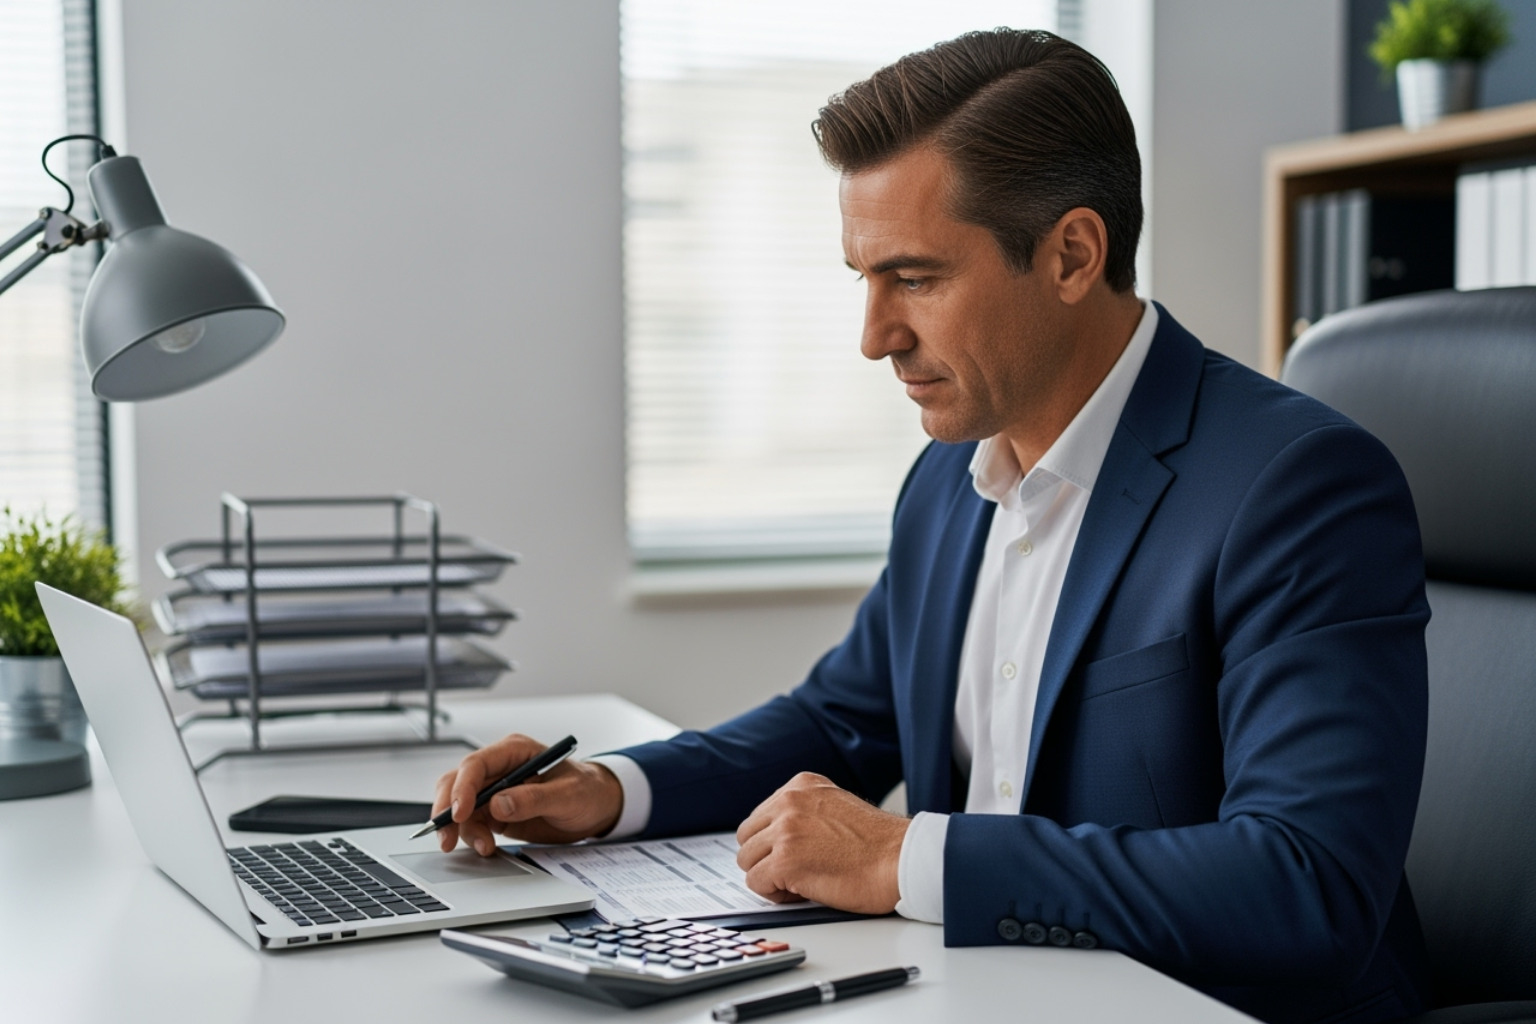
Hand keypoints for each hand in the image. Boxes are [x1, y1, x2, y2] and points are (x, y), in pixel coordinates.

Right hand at [431, 733, 623, 854]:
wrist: (597, 807)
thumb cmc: (587, 790)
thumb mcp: (568, 795)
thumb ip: (534, 799)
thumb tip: (498, 804)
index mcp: (515, 751)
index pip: (476, 764)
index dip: (463, 788)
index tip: (460, 813)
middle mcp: (500, 768)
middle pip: (456, 783)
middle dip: (447, 810)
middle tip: (448, 837)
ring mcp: (495, 790)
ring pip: (459, 806)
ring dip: (463, 829)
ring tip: (485, 847)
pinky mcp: (495, 812)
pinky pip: (472, 822)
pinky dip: (472, 836)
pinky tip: (486, 847)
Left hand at [735, 772, 908, 914]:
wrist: (901, 859)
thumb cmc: (878, 844)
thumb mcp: (835, 806)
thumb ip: (805, 812)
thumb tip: (777, 835)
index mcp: (802, 785)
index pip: (760, 815)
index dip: (773, 842)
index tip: (792, 854)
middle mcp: (790, 802)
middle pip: (747, 836)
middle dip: (764, 857)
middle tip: (792, 872)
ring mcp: (785, 830)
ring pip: (747, 860)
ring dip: (769, 876)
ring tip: (800, 882)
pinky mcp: (785, 861)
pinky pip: (756, 882)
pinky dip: (774, 894)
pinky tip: (802, 892)